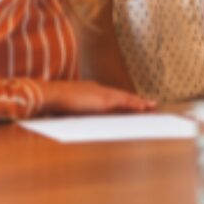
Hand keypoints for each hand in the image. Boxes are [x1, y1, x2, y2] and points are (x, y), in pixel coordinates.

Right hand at [39, 80, 155, 114]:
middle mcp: (99, 89)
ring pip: (126, 98)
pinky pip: (125, 103)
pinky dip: (135, 105)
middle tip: (149, 103)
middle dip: (135, 99)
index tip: (132, 101)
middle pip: (121, 95)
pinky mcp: (105, 101)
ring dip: (139, 102)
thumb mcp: (66, 106)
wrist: (52, 94)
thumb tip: (68, 114)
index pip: (111, 95)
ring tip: (151, 106)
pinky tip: (144, 108)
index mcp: (90, 90)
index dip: (122, 99)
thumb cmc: (54, 101)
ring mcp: (102, 94)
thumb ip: (72, 108)